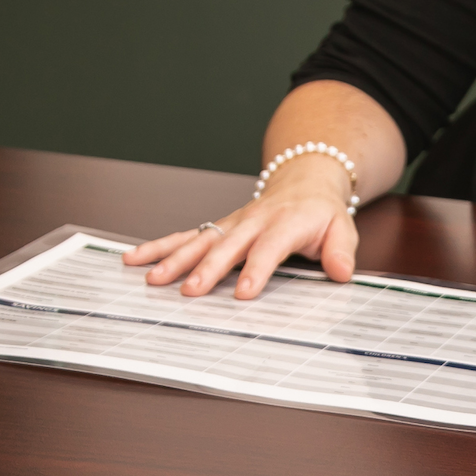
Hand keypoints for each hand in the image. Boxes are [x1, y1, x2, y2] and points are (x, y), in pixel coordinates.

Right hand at [123, 154, 358, 298]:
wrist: (303, 181)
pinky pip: (185, 236)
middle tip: (189, 290)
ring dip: (174, 259)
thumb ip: (341, 251)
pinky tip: (134, 258)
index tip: (244, 293)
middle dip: (207, 269)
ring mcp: (230, 224)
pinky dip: (158, 246)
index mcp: (284, 224)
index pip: (268, 249)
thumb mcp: (342, 227)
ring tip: (151, 278)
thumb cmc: (320, 212)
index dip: (256, 270)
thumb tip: (341, 272)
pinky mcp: (216, 228)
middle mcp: (252, 222)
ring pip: (198, 240)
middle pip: (226, 246)